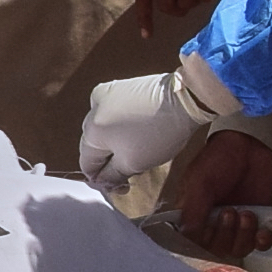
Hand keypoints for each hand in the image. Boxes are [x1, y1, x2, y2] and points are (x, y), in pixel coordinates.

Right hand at [77, 71, 202, 194]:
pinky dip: (123, 125)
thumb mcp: (133, 164)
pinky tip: (140, 131)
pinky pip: (115, 113)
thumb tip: (101, 181)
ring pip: (105, 129)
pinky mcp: (121, 86)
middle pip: (95, 145)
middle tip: (134, 170)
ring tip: (140, 149)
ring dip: (118, 143)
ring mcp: (107, 94)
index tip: (122, 185)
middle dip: (111, 160)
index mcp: (91, 130)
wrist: (184, 100)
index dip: (103, 179)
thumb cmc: (159, 133)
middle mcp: (93, 109)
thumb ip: (111, 176)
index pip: (87, 164)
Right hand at [170, 125, 271, 258]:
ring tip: (247, 213)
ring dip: (244, 235)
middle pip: (217, 249)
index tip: (209, 227)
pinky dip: (262, 241)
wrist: (251, 145)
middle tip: (230, 212)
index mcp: (193, 214)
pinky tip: (262, 230)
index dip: (203, 240)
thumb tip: (188, 234)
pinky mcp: (258, 222)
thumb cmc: (220, 158)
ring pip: (238, 249)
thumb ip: (192, 210)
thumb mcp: (199, 181)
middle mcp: (213, 223)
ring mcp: (236, 225)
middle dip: (226, 234)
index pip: (193, 242)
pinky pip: (259, 245)